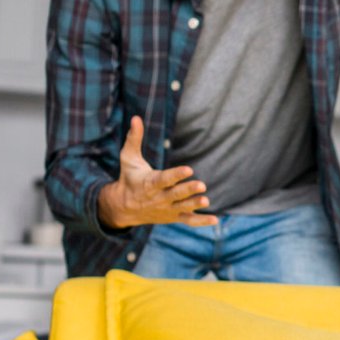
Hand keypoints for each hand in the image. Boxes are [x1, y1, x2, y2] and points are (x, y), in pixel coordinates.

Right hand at [97, 117, 216, 228]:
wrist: (123, 207)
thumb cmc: (129, 178)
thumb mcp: (128, 158)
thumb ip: (134, 139)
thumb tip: (136, 117)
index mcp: (149, 183)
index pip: (164, 179)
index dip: (176, 175)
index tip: (189, 169)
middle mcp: (159, 197)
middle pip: (175, 194)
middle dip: (188, 190)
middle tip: (202, 185)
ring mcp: (167, 209)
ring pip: (183, 207)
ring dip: (194, 204)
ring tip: (206, 200)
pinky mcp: (173, 216)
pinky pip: (188, 221)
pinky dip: (201, 221)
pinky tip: (215, 220)